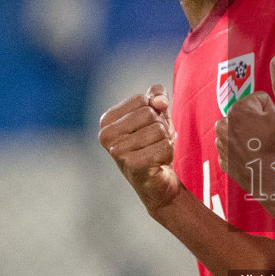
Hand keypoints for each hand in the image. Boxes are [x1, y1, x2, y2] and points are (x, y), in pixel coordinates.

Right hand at [100, 86, 180, 213]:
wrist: (157, 180)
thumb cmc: (154, 143)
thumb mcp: (157, 114)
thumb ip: (157, 95)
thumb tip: (159, 102)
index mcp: (107, 120)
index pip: (142, 99)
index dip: (154, 112)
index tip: (149, 128)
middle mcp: (105, 135)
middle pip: (150, 114)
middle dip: (161, 127)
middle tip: (154, 143)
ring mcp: (116, 151)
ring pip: (159, 130)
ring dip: (165, 142)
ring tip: (156, 153)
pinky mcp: (132, 165)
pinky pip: (164, 147)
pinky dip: (168, 154)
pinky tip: (158, 163)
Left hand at [215, 55, 274, 203]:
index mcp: (238, 110)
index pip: (261, 101)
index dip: (274, 113)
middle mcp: (224, 125)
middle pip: (249, 115)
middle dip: (262, 124)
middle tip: (273, 140)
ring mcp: (222, 146)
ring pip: (243, 131)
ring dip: (254, 137)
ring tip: (266, 151)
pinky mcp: (224, 162)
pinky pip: (237, 148)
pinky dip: (247, 152)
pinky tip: (257, 161)